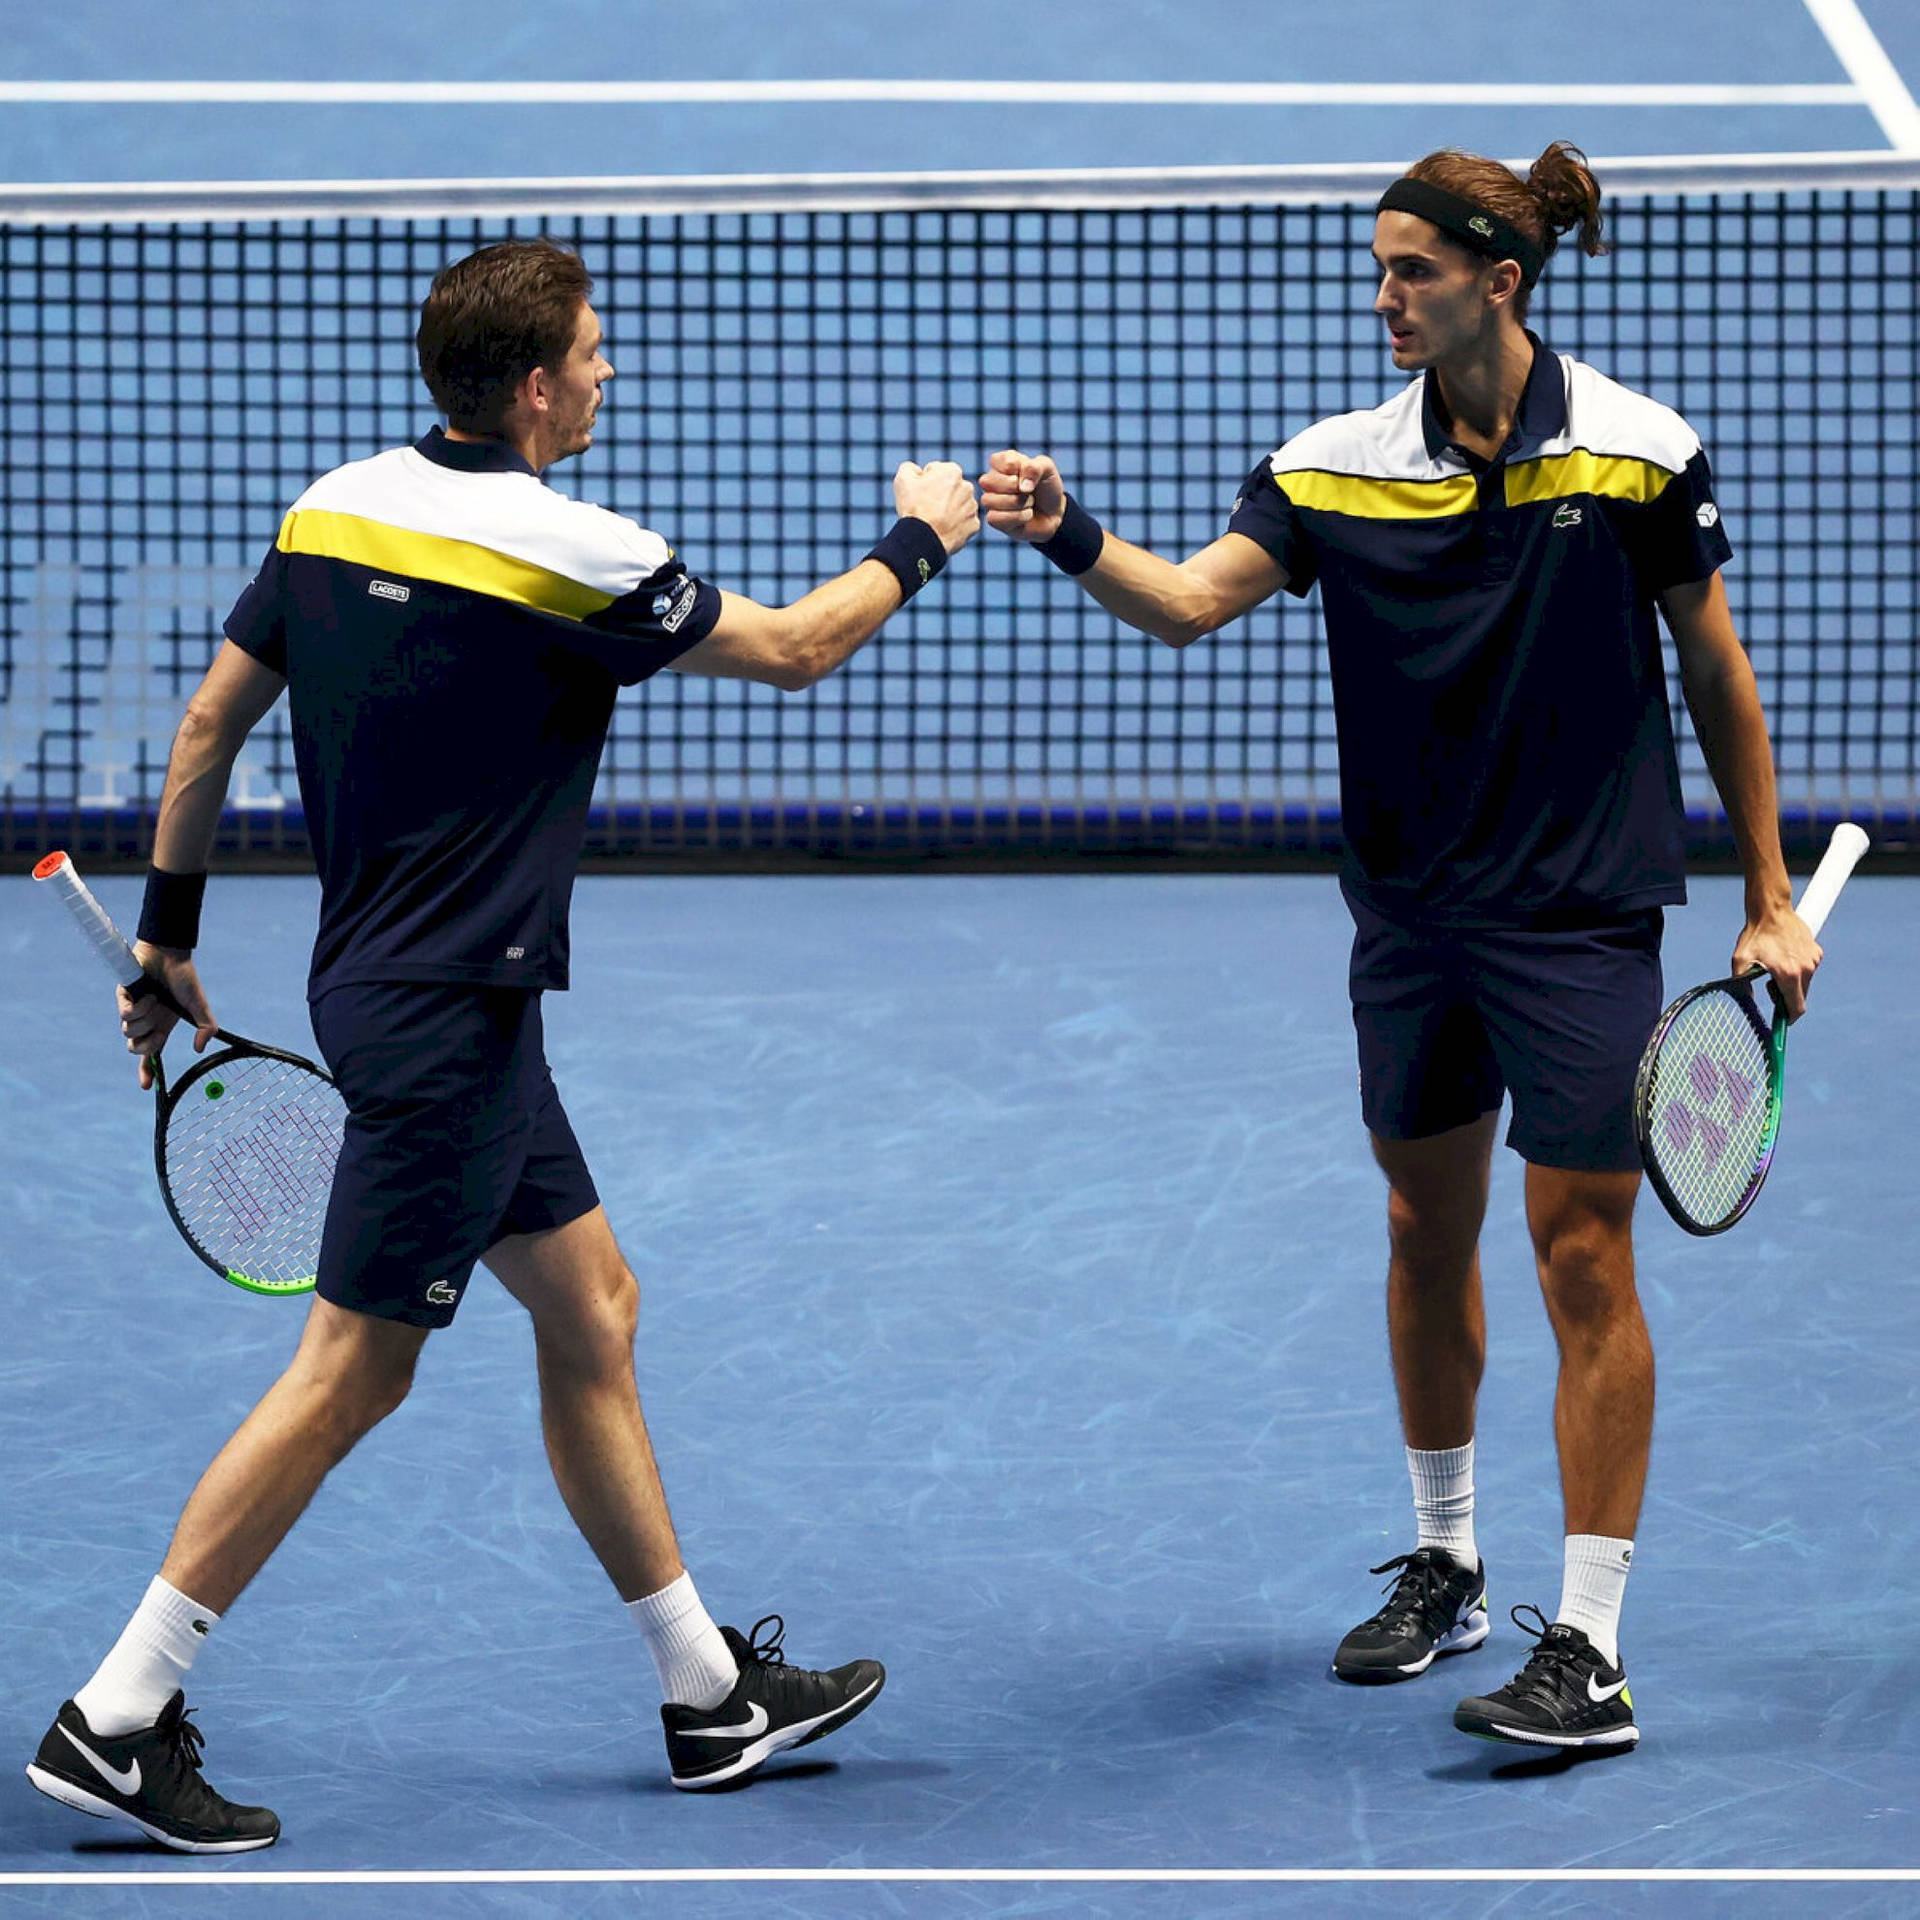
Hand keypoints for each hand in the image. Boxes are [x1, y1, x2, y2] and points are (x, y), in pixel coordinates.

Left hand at [119, 945, 217, 1088]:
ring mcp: (133, 1009)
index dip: (147, 1072)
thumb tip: (199, 1049)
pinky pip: (125, 1015)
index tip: (147, 1087)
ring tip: (155, 1002)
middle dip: (145, 1045)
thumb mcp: (199, 1006)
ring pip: (128, 1032)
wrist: (170, 953)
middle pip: (135, 1048)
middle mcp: (146, 1020)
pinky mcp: (122, 997)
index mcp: (162, 1026)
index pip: (150, 1054)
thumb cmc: (184, 977)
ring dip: (145, 1020)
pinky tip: (149, 996)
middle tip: (157, 1033)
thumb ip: (206, 1027)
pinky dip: (139, 1008)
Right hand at [893, 460, 980, 555]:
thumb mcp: (903, 480)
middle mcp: (967, 486)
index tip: (919, 494)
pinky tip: (944, 529)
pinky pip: (964, 522)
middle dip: (940, 494)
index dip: (925, 482)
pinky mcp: (974, 525)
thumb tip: (917, 470)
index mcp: (952, 471)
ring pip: (958, 505)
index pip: (936, 472)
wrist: (924, 539)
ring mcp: (972, 507)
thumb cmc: (913, 508)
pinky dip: (955, 525)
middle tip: (927, 508)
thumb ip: (910, 468)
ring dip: (949, 510)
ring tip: (935, 520)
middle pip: (949, 488)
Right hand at [979, 449, 1066, 541]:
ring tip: (1029, 502)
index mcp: (1000, 462)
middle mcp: (991, 480)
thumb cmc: (1046, 487)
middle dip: (1014, 487)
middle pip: (988, 481)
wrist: (1053, 512)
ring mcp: (991, 500)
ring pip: (989, 500)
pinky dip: (1017, 517)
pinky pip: (994, 518)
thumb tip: (1022, 487)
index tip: (1029, 473)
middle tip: (1029, 490)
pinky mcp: (994, 519)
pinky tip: (1026, 515)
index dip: (1016, 468)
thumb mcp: (1047, 469)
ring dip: (1018, 503)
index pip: (995, 460)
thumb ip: (1034, 468)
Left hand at [1732, 907, 1820, 1021]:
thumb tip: (1746, 1000)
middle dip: (1786, 999)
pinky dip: (1798, 971)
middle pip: (1800, 997)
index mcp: (1789, 974)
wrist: (1772, 909)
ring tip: (1773, 970)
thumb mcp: (1740, 960)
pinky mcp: (1817, 952)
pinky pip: (1808, 970)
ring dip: (1791, 985)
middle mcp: (1806, 969)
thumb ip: (1741, 983)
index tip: (1781, 1021)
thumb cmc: (1755, 935)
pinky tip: (1783, 958)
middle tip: (1768, 987)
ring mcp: (1814, 960)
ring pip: (1805, 984)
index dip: (1788, 1018)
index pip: (1796, 1007)